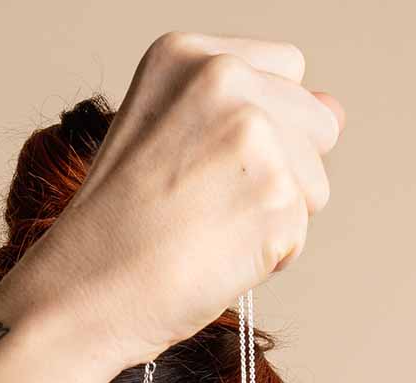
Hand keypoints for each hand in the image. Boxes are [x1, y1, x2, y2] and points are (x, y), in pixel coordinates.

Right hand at [22, 32, 345, 367]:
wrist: (81, 294)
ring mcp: (255, 140)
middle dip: (278, 174)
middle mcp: (226, 81)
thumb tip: (334, 110)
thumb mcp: (162, 137)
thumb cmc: (110, 231)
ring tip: (203, 234)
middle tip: (202, 208)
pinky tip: (210, 260)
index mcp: (189, 55)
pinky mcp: (276, 202)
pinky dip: (263, 262)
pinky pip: (298, 237)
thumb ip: (249, 111)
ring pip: (315, 186)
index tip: (203, 164)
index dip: (260, 128)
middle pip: (316, 126)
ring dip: (271, 221)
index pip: (287, 71)